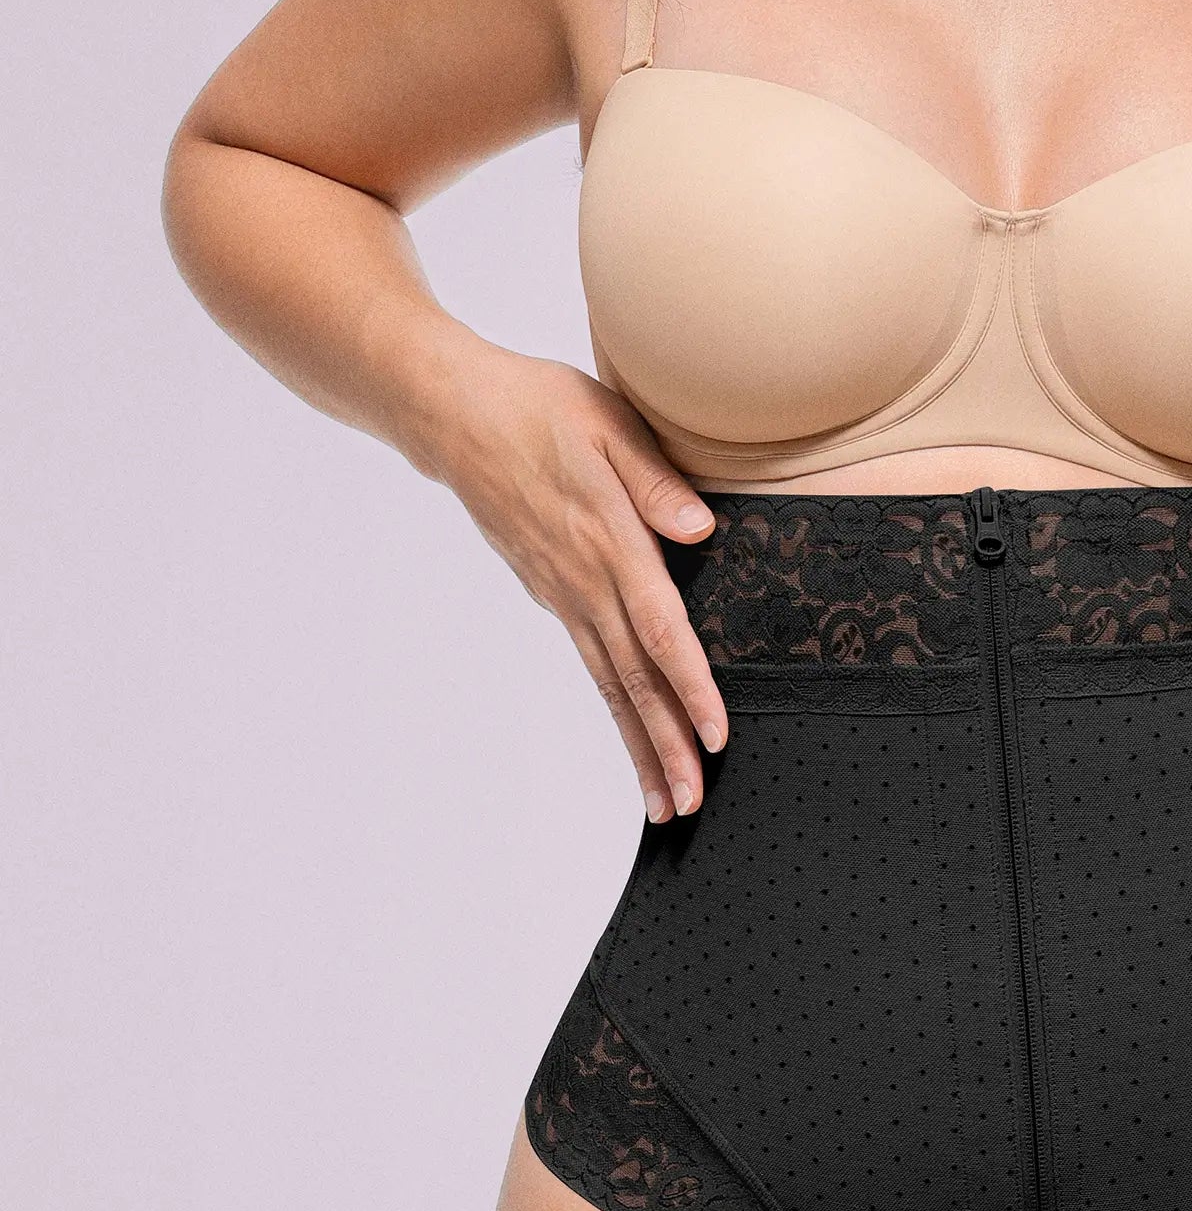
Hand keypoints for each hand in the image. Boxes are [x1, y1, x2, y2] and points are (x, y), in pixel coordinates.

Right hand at [424, 342, 725, 819]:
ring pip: (611, 682)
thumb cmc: (538, 406)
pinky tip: (634, 736)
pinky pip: (593, 664)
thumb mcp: (606, 422)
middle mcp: (584, 581)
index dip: (690, 686)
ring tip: (664, 800)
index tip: (716, 735)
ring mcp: (564, 593)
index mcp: (607, 542)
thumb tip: (701, 529)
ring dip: (640, 744)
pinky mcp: (552, 592)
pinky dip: (617, 708)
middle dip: (666, 745)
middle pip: (634, 678)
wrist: (454, 413)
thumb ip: (656, 481)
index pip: (660, 629)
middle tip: (690, 804)